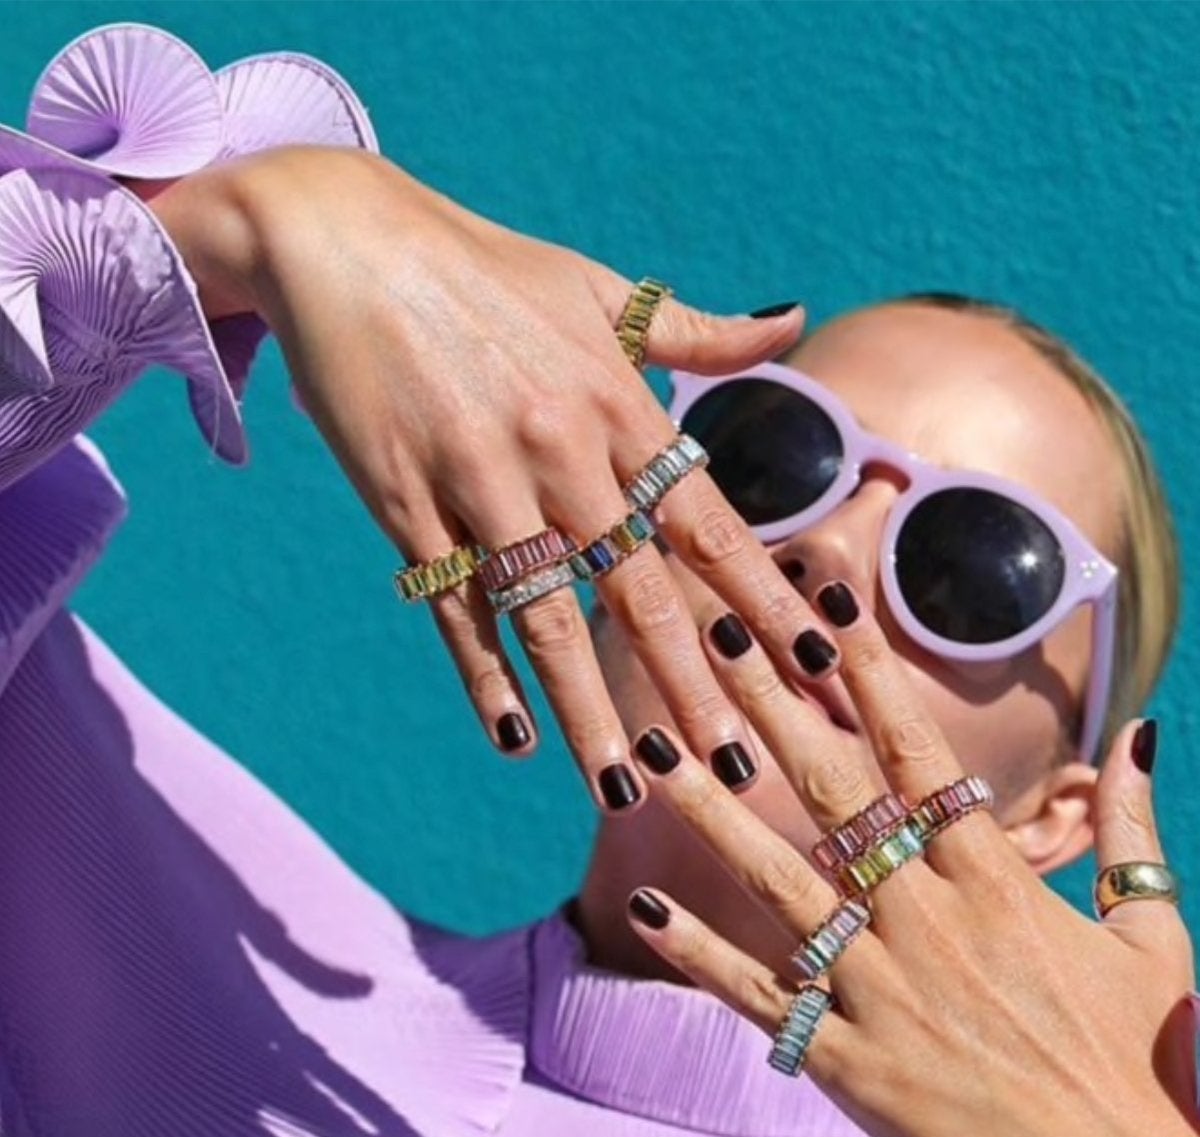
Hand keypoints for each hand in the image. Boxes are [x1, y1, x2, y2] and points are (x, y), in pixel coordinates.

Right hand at [146, 147, 838, 807]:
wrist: (341, 238)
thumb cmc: (483, 267)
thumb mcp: (597, 286)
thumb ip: (697, 328)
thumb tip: (795, 320)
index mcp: (619, 404)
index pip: (710, 524)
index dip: (764, 598)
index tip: (814, 661)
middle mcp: (562, 450)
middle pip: (641, 591)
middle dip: (692, 687)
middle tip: (736, 767)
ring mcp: (482, 480)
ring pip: (549, 618)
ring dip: (590, 712)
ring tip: (624, 791)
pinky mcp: (407, 503)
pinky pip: (454, 607)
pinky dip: (484, 675)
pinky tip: (513, 739)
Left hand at [625, 582, 1199, 1136]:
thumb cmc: (1150, 1060)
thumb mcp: (1155, 932)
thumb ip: (1133, 828)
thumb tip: (1142, 731)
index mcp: (998, 880)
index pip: (918, 750)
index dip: (867, 669)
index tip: (823, 603)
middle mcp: (931, 919)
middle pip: (834, 788)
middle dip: (770, 701)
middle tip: (713, 628)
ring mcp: (886, 990)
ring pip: (779, 880)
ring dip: (710, 809)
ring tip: (654, 747)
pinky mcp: (853, 1064)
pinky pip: (761, 996)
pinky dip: (698, 952)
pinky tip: (643, 904)